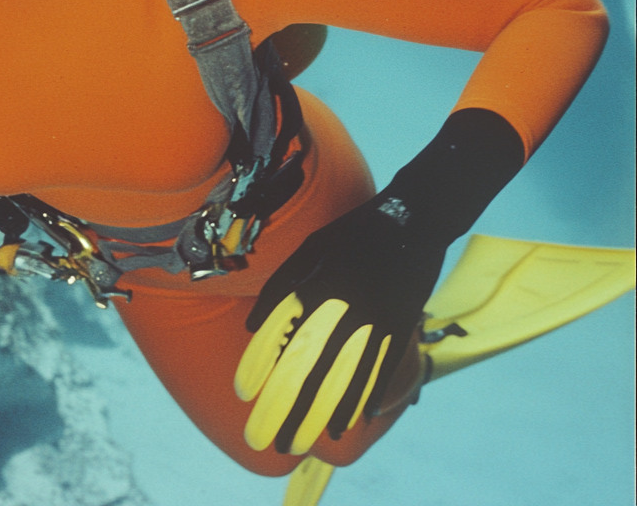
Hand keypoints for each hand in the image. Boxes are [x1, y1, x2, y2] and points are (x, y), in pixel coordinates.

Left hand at [235, 195, 444, 454]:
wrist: (413, 218)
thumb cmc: (354, 232)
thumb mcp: (312, 246)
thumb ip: (282, 284)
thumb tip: (253, 325)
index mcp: (319, 287)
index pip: (283, 336)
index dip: (262, 367)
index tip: (243, 395)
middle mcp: (346, 309)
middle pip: (313, 367)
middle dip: (292, 406)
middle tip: (274, 437)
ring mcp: (377, 321)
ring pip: (348, 376)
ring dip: (329, 412)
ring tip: (314, 437)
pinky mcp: (401, 327)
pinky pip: (381, 369)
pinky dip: (367, 396)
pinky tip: (354, 419)